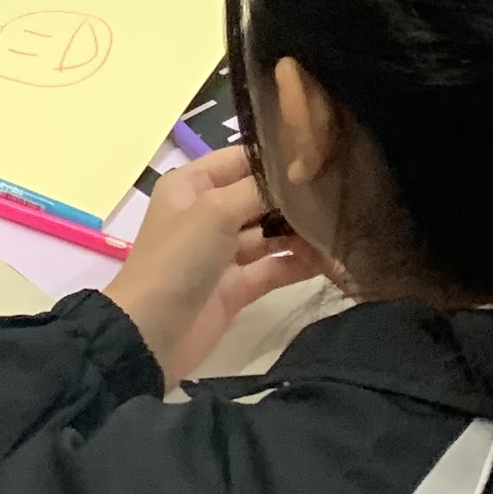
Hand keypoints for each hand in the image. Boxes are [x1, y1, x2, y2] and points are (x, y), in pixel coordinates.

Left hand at [107, 145, 319, 387]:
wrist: (150, 335)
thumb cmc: (177, 260)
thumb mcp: (214, 211)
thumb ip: (258, 190)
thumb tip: (298, 174)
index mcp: (193, 185)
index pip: (243, 159)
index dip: (279, 158)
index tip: (325, 158)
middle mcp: (208, 213)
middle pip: (261, 197)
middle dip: (297, 198)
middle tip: (342, 196)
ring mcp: (223, 252)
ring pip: (272, 233)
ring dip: (303, 233)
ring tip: (341, 231)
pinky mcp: (237, 286)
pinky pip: (275, 267)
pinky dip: (300, 263)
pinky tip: (332, 261)